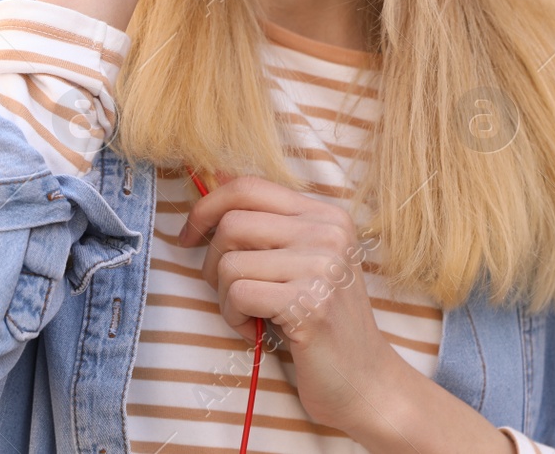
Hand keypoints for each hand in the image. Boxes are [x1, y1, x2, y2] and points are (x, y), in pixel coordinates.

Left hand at [176, 174, 403, 436]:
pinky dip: (233, 317)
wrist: (364, 380)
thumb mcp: (302, 260)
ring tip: (248, 313)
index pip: (249, 187)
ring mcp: (322, 266)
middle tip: (224, 288)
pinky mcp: (309, 303)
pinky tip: (253, 328)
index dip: (207, 207)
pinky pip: (238, 295)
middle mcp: (328, 232)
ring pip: (230, 263)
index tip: (190, 236)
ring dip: (224, 296)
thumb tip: (216, 173)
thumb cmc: (322, 320)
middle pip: (233, 222)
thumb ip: (267, 221)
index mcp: (325, 215)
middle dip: (212, 260)